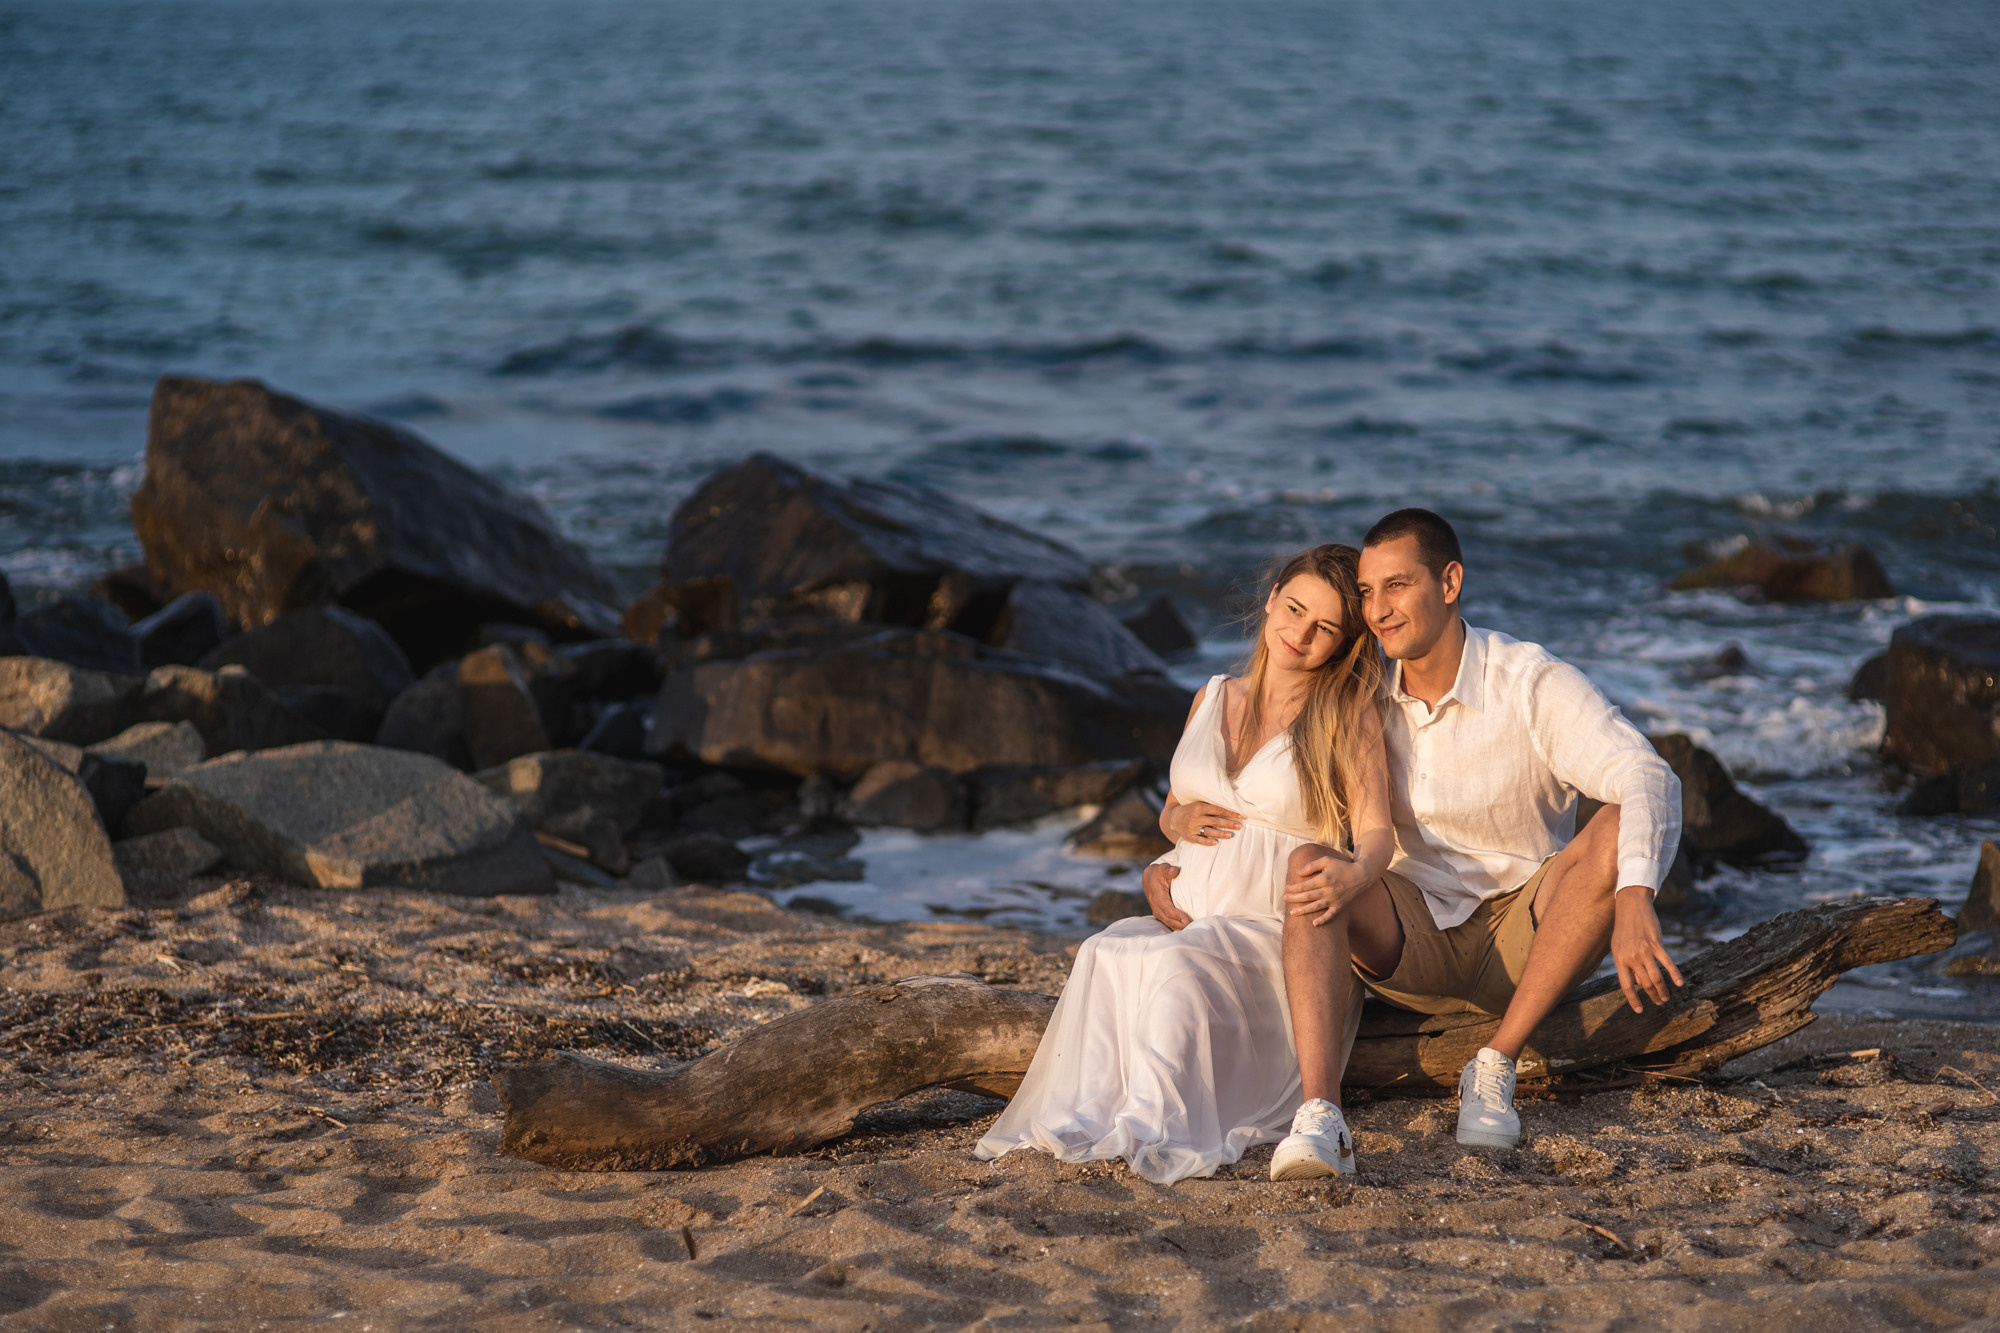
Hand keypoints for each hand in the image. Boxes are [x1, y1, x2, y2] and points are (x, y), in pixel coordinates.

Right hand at [1143, 863, 1189, 931]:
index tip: (1187, 920)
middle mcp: (1156, 906)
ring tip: (1192, 930)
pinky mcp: (1161, 915)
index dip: (1177, 915)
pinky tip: (1186, 930)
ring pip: (1169, 923)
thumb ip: (1168, 869)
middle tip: (1193, 928)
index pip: (1167, 909)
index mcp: (1157, 896)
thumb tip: (1175, 870)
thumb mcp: (1162, 868)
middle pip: (1168, 919)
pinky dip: (1177, 927)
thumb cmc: (1158, 873)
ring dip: (1179, 928)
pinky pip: (1169, 923)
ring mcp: (1158, 912)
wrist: (1149, 879)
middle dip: (1180, 924)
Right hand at [1162, 800, 1242, 846]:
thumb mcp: (1199, 804)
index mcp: (1199, 807)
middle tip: (1239, 826)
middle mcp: (1196, 817)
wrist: (1173, 818)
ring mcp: (1192, 827)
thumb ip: (1211, 805)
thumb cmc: (1191, 809)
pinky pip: (1199, 840)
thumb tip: (1230, 802)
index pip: (1217, 810)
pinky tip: (1215, 843)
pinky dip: (1207, 841)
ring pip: (1208, 831)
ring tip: (1230, 835)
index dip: (1230, 813)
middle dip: (1228, 823)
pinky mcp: (1189, 836)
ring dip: (1220, 833)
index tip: (1241, 816)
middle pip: (1215, 821)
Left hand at [1283, 852, 1374, 925]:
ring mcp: (1335, 900)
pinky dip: (1323, 920)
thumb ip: (1312, 865)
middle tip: (1285, 898)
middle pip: (1308, 896)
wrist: (1361, 876)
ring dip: (1304, 910)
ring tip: (1292, 913)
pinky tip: (1314, 924)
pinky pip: (1331, 915)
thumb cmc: (1341, 867)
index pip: (1305, 885)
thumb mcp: (1327, 860)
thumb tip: (1298, 872)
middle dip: (1295, 898)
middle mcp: (1329, 891)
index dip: (1294, 887)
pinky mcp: (1340, 906)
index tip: (1286, 888)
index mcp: (1325, 879)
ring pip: (1316, 906)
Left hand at [1611, 886, 1684, 1012]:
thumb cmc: (1623, 929)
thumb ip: (1625, 965)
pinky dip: (1674, 974)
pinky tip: (1679, 983)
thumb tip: (1636, 983)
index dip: (1633, 1000)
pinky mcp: (1656, 944)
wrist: (1630, 906)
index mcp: (1619, 959)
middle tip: (1659, 1002)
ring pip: (1655, 977)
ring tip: (1666, 997)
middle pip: (1644, 984)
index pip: (1626, 986)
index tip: (1640, 1010)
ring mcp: (1644, 950)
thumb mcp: (1618, 948)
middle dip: (1652, 996)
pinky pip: (1667, 963)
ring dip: (1662, 990)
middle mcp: (1631, 957)